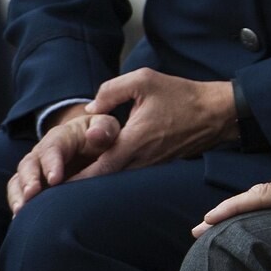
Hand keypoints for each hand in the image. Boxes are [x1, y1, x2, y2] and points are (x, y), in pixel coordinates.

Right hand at [6, 107, 121, 212]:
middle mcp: (41, 153)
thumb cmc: (100, 135)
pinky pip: (18, 193)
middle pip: (29, 165)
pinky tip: (19, 219)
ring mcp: (35, 169)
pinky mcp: (34, 184)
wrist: (91, 141)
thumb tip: (94, 134)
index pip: (51, 149)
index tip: (55, 179)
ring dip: (18, 195)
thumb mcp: (105, 127)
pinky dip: (17, 204)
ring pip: (19, 180)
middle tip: (32, 194)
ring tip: (21, 211)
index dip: (51, 163)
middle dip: (29, 180)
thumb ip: (103, 130)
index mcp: (60, 137)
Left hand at [70, 68, 234, 181]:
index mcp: (134, 140)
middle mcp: (142, 159)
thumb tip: (90, 109)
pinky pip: (132, 175)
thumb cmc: (181, 94)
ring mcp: (151, 165)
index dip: (76, 179)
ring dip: (96, 183)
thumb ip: (111, 90)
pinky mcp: (159, 165)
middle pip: (104, 181)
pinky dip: (114, 178)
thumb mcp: (144, 79)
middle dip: (80, 187)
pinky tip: (101, 175)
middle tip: (54, 191)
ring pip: (118, 181)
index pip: (99, 168)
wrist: (217, 112)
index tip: (55, 185)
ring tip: (71, 185)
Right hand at [193, 135, 270, 260]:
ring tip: (217, 226)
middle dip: (227, 212)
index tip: (206, 220)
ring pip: (267, 195)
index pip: (263, 196)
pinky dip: (262, 205)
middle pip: (256, 196)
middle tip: (196, 230)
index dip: (233, 208)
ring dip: (242, 208)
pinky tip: (258, 217)